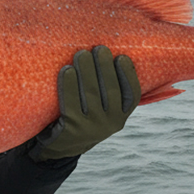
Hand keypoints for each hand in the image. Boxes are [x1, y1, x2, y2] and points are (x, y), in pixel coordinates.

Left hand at [30, 46, 139, 161]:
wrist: (61, 145)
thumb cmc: (83, 115)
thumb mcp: (101, 108)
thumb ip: (108, 88)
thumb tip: (110, 52)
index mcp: (122, 115)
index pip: (132, 94)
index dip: (128, 75)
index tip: (121, 56)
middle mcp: (110, 123)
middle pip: (110, 90)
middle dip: (104, 66)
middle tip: (98, 48)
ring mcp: (91, 127)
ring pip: (91, 94)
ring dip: (86, 70)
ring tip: (81, 54)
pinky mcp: (72, 129)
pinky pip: (71, 103)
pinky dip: (69, 84)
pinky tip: (67, 70)